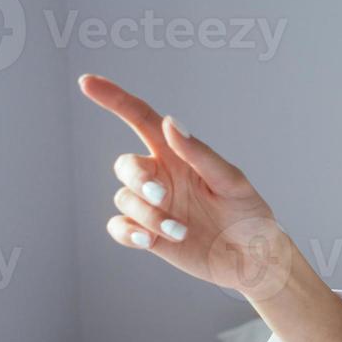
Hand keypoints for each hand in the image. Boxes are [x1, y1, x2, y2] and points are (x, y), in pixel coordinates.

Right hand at [81, 74, 293, 299]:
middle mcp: (161, 177)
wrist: (254, 259)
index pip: (141, 119)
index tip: (87, 82)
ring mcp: (153, 206)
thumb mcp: (232, 182)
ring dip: (148, 214)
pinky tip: (150, 239)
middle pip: (125, 165)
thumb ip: (200, 154)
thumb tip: (169, 122)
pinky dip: (129, 232)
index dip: (114, 100)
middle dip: (137, 178)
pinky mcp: (149, 235)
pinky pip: (119, 227)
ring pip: (124, 199)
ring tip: (180, 231)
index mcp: (178, 155)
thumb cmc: (249, 214)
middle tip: (161, 195)